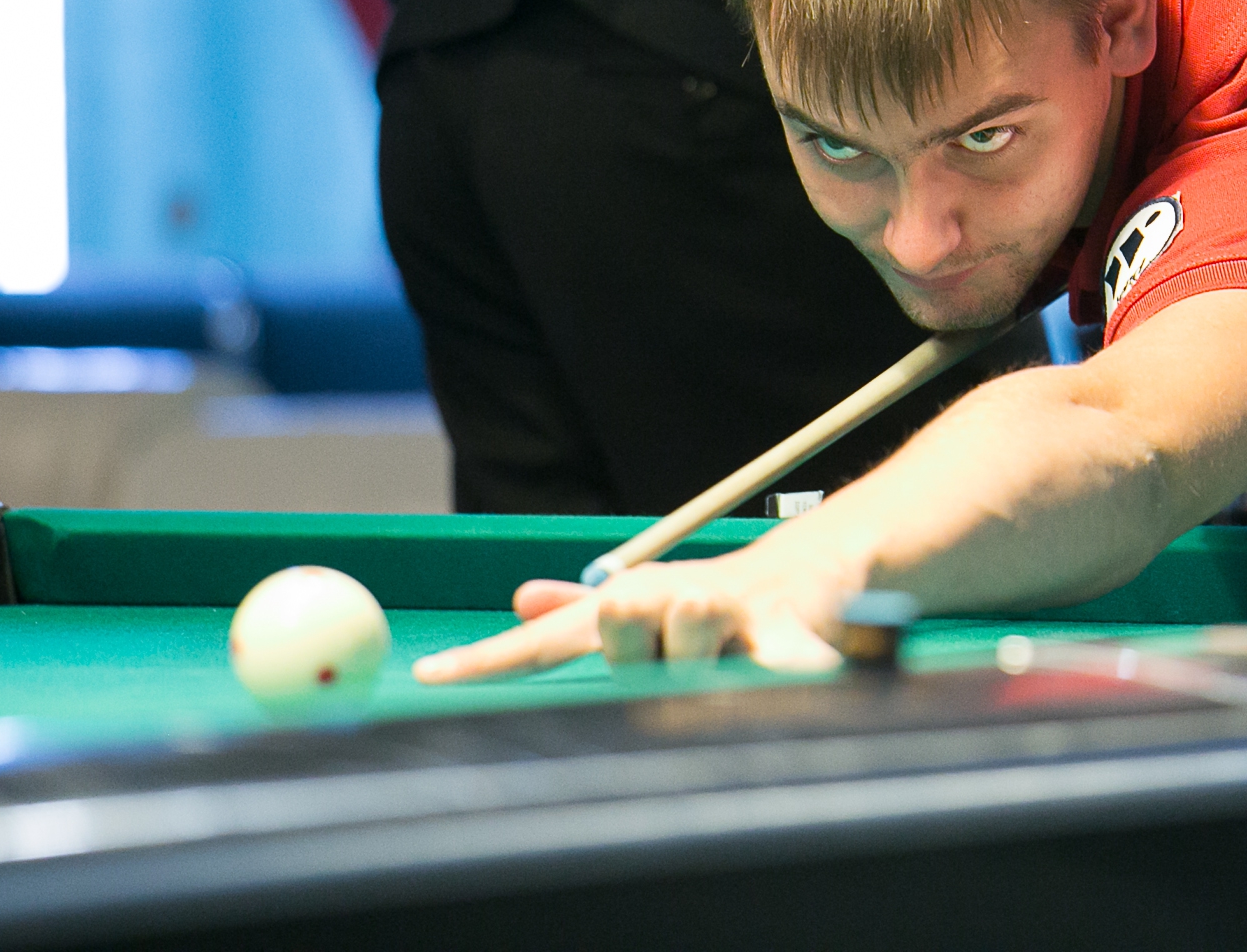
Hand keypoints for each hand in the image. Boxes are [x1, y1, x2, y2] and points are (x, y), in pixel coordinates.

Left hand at [410, 546, 858, 683]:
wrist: (816, 566)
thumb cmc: (723, 603)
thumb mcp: (646, 604)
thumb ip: (579, 617)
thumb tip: (519, 600)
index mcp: (627, 602)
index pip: (548, 641)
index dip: (489, 659)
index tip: (430, 679)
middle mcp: (667, 595)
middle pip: (619, 621)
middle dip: (637, 647)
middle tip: (674, 651)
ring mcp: (728, 609)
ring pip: (689, 633)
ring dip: (704, 658)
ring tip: (732, 655)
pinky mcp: (787, 627)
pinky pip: (772, 663)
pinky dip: (779, 672)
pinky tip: (786, 674)